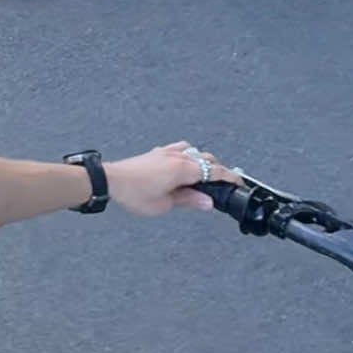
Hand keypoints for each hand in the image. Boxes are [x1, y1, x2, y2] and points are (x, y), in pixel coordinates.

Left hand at [105, 142, 241, 216]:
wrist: (112, 180)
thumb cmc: (135, 193)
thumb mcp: (165, 203)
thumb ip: (189, 200)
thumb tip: (208, 202)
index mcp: (183, 169)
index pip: (215, 171)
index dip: (230, 177)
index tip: (240, 182)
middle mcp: (178, 156)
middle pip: (208, 159)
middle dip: (219, 170)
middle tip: (224, 184)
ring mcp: (167, 152)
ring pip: (195, 152)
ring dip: (204, 162)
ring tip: (206, 176)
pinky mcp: (157, 152)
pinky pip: (180, 148)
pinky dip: (189, 154)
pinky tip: (186, 163)